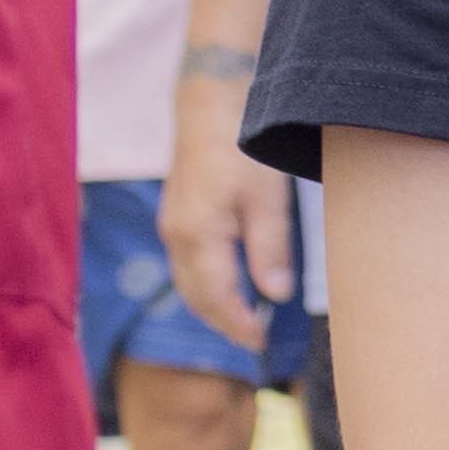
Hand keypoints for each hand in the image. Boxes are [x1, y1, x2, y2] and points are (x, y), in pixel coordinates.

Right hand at [163, 88, 290, 335]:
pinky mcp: (177, 217)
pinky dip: (205, 285)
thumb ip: (270, 249)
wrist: (210, 107)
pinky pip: (186, 264)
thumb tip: (276, 295)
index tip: (260, 341)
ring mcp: (172, 226)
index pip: (216, 297)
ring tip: (244, 321)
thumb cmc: (241, 148)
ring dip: (212, 306)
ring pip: (188, 282)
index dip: (238, 323)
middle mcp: (177, 236)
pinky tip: (228, 286)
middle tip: (254, 339)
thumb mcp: (267, 199)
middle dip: (223, 322)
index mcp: (198, 235)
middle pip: (196, 297)